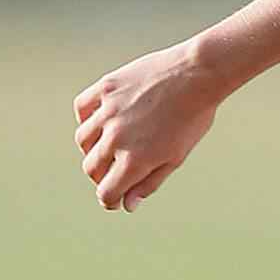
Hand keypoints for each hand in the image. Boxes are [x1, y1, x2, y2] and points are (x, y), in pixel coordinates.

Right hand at [73, 40, 223, 211]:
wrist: (197, 74)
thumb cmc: (192, 118)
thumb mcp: (176, 157)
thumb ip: (149, 183)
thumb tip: (127, 205)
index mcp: (135, 160)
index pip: (106, 192)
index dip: (109, 199)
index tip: (115, 198)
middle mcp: (116, 137)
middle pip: (91, 168)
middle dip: (101, 176)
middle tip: (115, 172)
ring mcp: (108, 111)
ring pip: (83, 140)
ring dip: (93, 149)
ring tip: (110, 146)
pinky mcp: (105, 88)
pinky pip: (82, 108)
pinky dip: (87, 118)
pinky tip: (102, 121)